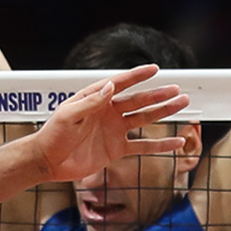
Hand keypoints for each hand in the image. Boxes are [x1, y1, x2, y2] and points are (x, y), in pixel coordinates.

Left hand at [34, 66, 190, 182]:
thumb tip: (110, 86)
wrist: (48, 161)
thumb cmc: (52, 135)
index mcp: (96, 99)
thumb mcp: (68, 115)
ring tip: (182, 105)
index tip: (155, 69)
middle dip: (159, 95)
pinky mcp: (116, 149)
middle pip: (139, 101)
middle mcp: (108, 112)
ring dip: (163, 112)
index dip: (137, 76)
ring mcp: (114, 130)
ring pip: (145, 119)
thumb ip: (90, 102)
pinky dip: (160, 145)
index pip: (120, 83)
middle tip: (177, 90)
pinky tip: (176, 142)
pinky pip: (142, 146)